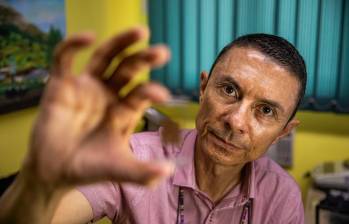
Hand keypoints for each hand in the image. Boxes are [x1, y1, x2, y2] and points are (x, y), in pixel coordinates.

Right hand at [24, 27, 172, 189]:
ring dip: (121, 43)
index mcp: (124, 110)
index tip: (161, 94)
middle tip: (162, 52)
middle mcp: (109, 95)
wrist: (55, 172)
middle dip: (144, 59)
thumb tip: (169, 171)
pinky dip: (73, 44)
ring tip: (140, 32)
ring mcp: (86, 87)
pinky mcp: (61, 85)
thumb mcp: (118, 169)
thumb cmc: (89, 168)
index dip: (151, 91)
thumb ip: (142, 172)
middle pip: (128, 70)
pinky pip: (65, 59)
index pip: (141, 93)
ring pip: (105, 57)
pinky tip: (88, 37)